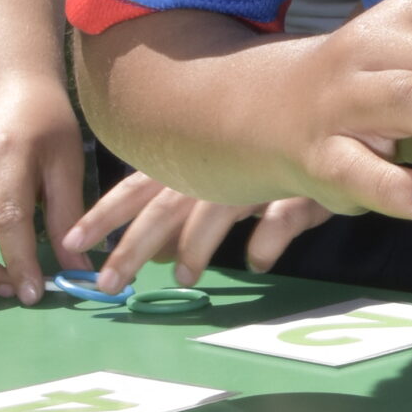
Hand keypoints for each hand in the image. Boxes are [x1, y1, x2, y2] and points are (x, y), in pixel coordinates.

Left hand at [57, 170, 333, 292]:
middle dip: (132, 246)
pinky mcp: (299, 189)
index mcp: (191, 166)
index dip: (103, 214)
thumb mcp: (227, 184)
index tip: (70, 243)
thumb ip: (189, 214)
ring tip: (184, 280)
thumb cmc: (276, 162)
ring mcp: (255, 177)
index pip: (135, 189)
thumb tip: (157, 254)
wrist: (340, 128)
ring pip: (215, 209)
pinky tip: (257, 263)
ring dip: (196, 247)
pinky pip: (280, 216)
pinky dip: (266, 240)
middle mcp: (214, 169)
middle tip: (108, 283)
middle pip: (162, 207)